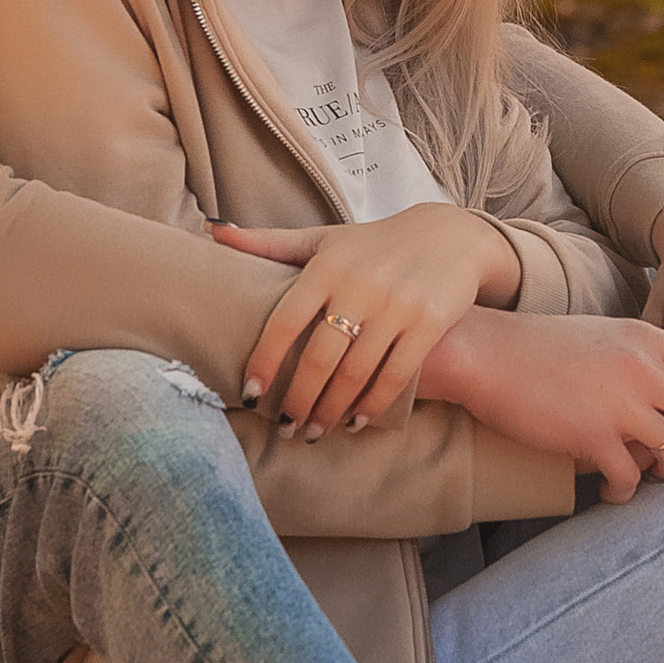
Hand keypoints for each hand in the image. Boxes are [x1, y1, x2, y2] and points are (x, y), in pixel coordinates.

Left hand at [210, 206, 522, 436]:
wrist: (451, 236)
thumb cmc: (374, 245)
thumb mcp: (323, 239)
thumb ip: (270, 243)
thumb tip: (212, 231)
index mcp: (326, 266)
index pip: (284, 321)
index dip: (264, 363)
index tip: (250, 395)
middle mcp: (359, 285)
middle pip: (319, 357)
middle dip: (299, 400)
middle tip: (287, 428)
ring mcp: (396, 305)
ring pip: (355, 372)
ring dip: (332, 409)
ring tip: (315, 431)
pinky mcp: (428, 323)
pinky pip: (395, 375)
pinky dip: (372, 404)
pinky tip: (357, 421)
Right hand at [422, 309, 663, 502]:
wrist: (484, 352)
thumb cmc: (545, 348)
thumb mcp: (611, 337)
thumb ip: (653, 358)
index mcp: (652, 341)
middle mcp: (644, 368)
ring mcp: (618, 402)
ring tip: (649, 474)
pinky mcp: (589, 435)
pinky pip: (630, 477)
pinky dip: (625, 491)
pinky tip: (612, 491)